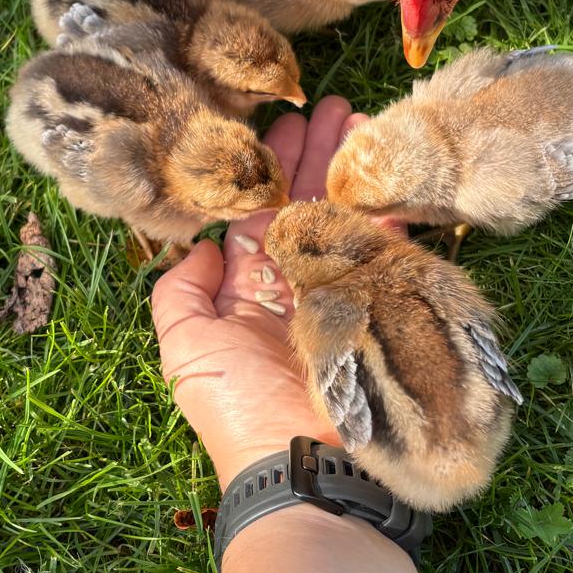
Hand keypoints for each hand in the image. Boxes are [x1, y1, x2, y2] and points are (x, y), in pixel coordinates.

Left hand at [151, 96, 365, 490]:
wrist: (306, 469)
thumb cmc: (239, 412)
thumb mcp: (185, 351)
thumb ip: (180, 293)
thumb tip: (201, 245)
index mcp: (249, 295)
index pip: (260, 216)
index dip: (268, 170)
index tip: (279, 124)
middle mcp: (298, 290)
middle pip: (308, 206)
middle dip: (318, 155)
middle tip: (333, 103)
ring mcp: (345, 296)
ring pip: (348, 216)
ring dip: (355, 168)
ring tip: (363, 118)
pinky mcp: (387, 307)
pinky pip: (391, 248)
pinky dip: (393, 207)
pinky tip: (392, 166)